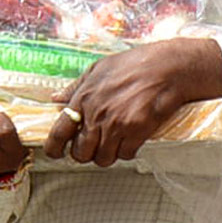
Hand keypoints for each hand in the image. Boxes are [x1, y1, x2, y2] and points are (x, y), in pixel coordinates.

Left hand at [44, 38, 221, 166]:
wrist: (168, 67)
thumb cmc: (135, 64)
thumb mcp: (99, 68)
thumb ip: (76, 87)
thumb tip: (56, 99)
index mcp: (84, 97)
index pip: (59, 132)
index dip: (53, 148)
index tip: (55, 153)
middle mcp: (97, 114)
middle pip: (81, 153)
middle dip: (86, 153)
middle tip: (94, 146)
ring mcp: (117, 125)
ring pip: (103, 159)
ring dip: (108, 154)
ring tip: (115, 142)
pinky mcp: (137, 132)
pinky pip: (126, 155)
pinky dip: (128, 151)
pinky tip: (132, 138)